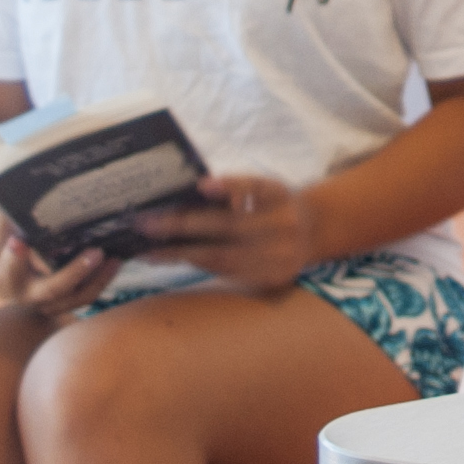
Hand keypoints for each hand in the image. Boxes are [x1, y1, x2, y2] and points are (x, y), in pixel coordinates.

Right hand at [0, 209, 113, 319]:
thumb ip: (5, 213)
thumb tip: (18, 184)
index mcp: (1, 276)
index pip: (9, 268)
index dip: (15, 258)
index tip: (20, 241)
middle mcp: (24, 295)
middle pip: (50, 290)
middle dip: (74, 273)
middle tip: (96, 253)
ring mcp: (44, 303)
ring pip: (74, 298)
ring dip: (96, 279)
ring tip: (113, 258)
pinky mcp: (62, 302)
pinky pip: (84, 296)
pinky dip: (101, 281)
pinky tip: (116, 261)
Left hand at [141, 173, 324, 289]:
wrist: (314, 232)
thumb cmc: (276, 204)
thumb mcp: (265, 187)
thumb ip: (237, 188)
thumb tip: (194, 191)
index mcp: (280, 195)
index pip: (255, 188)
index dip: (231, 186)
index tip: (202, 185)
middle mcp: (285, 224)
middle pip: (230, 227)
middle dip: (185, 226)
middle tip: (149, 225)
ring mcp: (281, 255)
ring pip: (225, 256)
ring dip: (184, 254)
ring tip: (152, 250)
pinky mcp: (273, 278)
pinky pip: (229, 273)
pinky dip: (200, 265)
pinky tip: (175, 260)